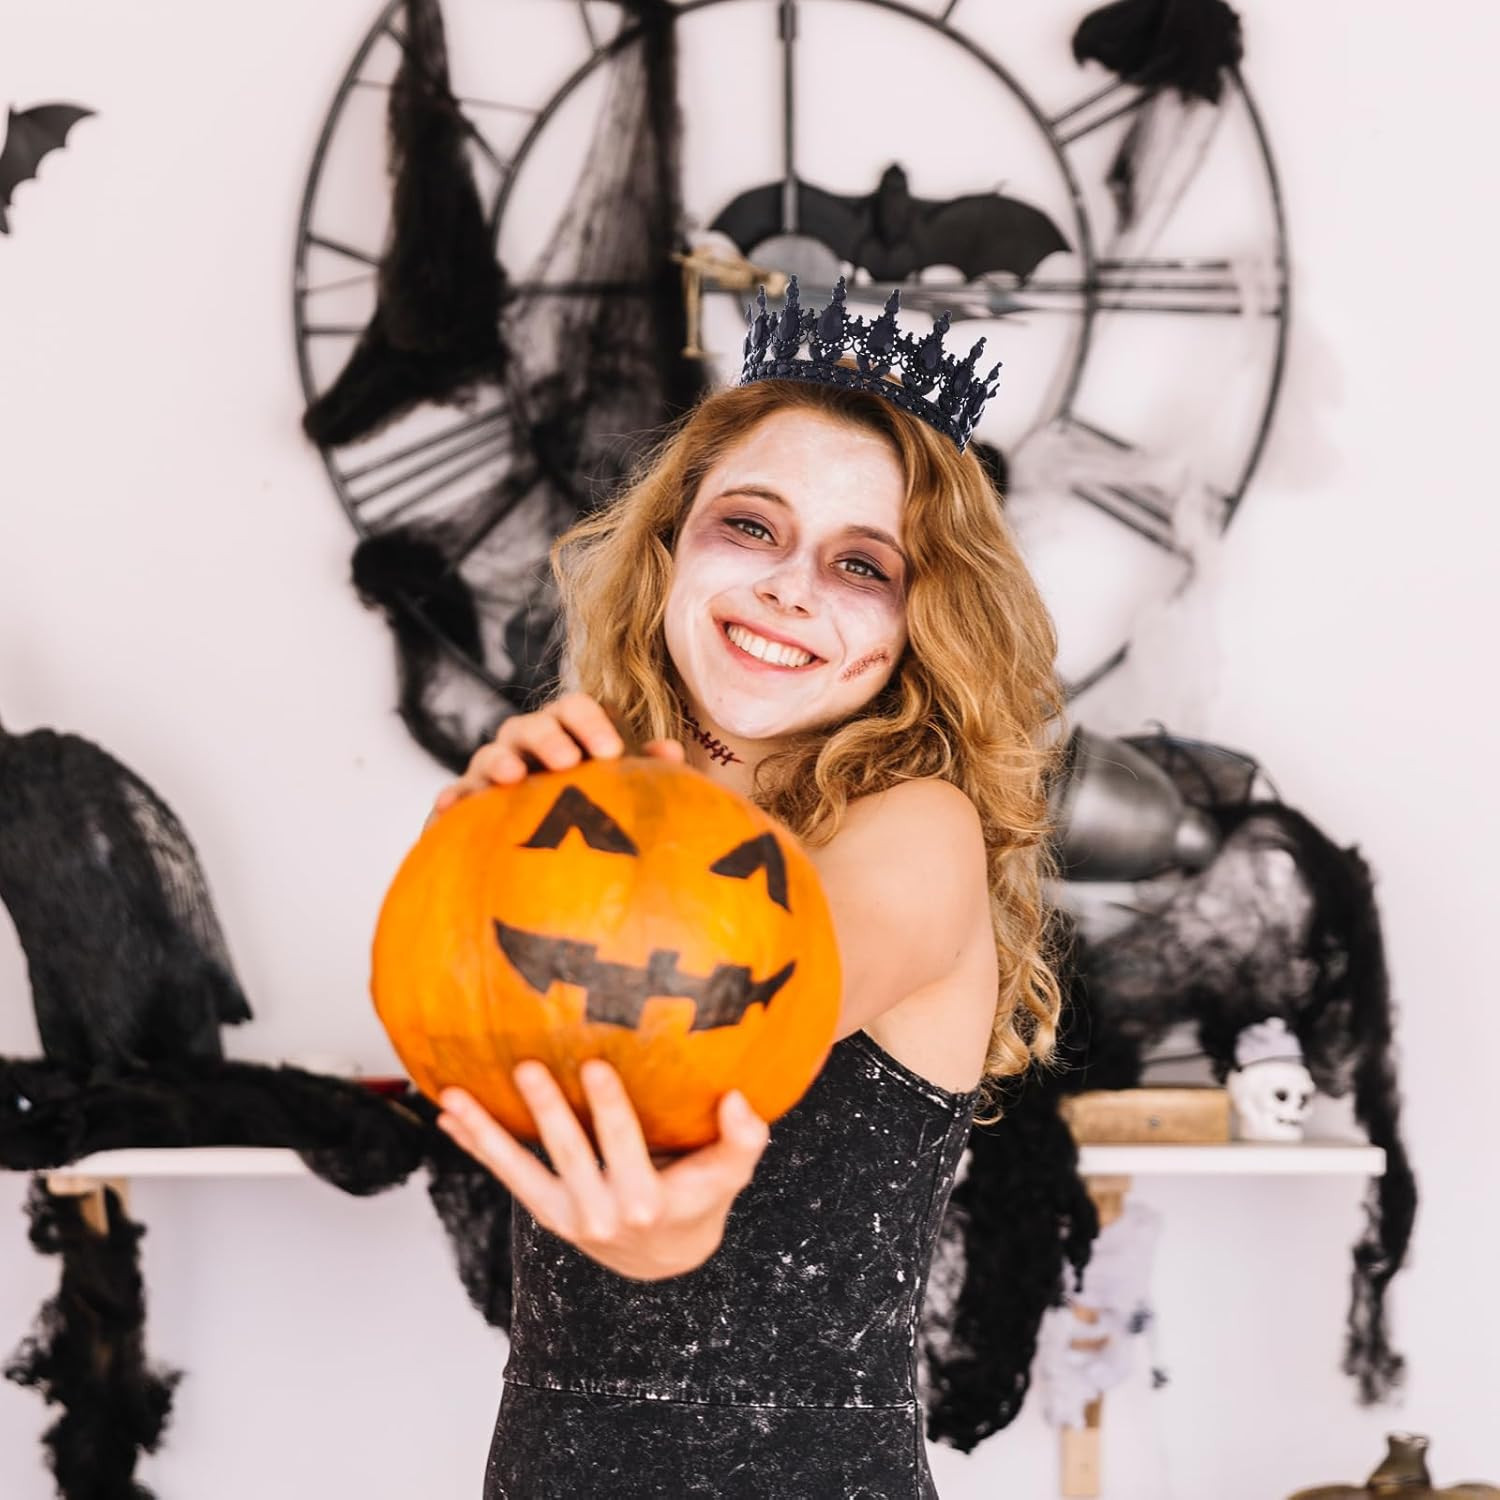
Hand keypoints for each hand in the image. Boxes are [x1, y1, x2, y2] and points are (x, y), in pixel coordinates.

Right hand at [426, 692, 684, 826]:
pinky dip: (450, 799)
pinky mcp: (465, 808)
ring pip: (490, 755)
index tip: (612, 750)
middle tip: (570, 762)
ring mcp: (491, 774)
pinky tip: (452, 808)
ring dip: (500, 762)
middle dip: (549, 738)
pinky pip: (454, 798)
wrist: (543, 859)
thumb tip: (669, 752)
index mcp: (564, 734)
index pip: (574, 709)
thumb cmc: (588, 813)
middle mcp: (525, 747)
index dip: (590, 722)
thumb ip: (642, 770)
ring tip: (513, 776)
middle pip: (531, 726)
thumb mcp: (617, 790)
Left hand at [437, 1059, 768, 1279]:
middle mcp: (601, 1215)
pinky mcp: (545, 1212)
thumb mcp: (731, 1173)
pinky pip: (507, 1176)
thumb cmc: (700, 1198)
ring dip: (486, 1133)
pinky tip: (449, 1116)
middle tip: (525, 1066)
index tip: (592, 1063)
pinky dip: (477, 1146)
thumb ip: (743, 1138)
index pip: (625, 1148)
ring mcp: (567, 1217)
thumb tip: (739, 1100)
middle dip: (546, 1111)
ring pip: (520, 1172)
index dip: (607, 1108)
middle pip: (569, 1155)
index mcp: (647, 1203)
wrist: (664, 1258)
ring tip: (455, 1097)